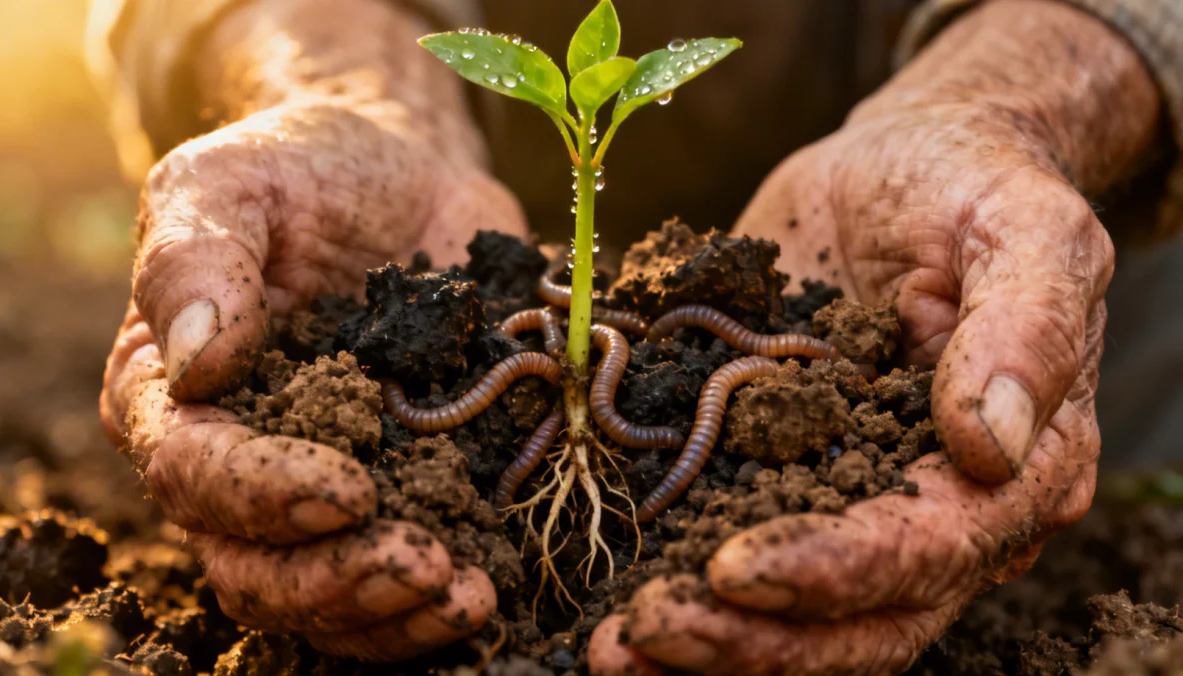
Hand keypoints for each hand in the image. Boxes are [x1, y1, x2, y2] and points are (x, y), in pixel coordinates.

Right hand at [101, 99, 522, 658]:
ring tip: (469, 596)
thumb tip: (198, 360)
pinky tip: (493, 585)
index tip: (349, 488)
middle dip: (336, 580)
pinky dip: (440, 602)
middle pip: (255, 568)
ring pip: (327, 597)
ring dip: (394, 616)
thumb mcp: (228, 183)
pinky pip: (402, 578)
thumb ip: (195, 261)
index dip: (263, 495)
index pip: (193, 474)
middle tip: (422, 565)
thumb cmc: (298, 171)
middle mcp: (240, 463)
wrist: (397, 174)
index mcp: (175, 396)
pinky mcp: (403, 488)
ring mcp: (324, 488)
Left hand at [590, 0, 1161, 671]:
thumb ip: (1025, 326)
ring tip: (607, 645)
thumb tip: (991, 443)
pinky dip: (667, 573)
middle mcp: (931, 510)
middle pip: (853, 614)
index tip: (735, 569)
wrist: (902, 168)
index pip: (927, 549)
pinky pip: (726, 537)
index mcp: (1013, 469)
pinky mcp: (776, 468)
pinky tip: (597, 594)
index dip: (834, 571)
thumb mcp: (1024, 229)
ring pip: (786, 608)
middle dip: (748, 637)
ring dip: (701, 637)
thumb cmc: (973, 188)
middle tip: (642, 636)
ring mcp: (846, 496)